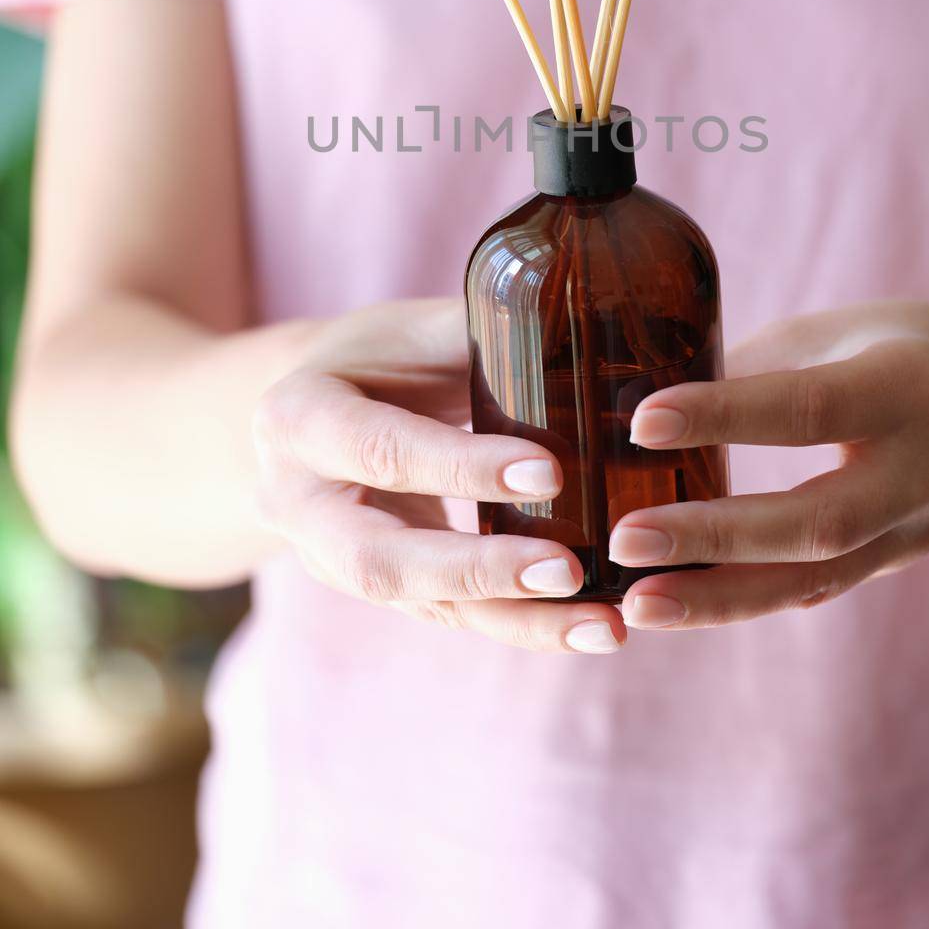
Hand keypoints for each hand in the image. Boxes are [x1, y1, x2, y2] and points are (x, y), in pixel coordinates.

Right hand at [253, 298, 624, 653]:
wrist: (312, 413)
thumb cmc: (374, 357)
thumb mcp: (411, 331)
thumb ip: (481, 339)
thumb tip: (583, 342)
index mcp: (298, 418)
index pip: (381, 450)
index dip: (460, 467)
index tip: (548, 473)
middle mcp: (299, 505)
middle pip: (380, 559)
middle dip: (478, 569)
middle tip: (567, 571)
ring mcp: (331, 560)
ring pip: (421, 604)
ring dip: (516, 618)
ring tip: (603, 625)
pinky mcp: (380, 590)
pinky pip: (452, 615)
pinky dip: (523, 621)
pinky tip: (588, 624)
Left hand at [612, 302, 928, 630]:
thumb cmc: (904, 348)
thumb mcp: (842, 330)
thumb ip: (756, 363)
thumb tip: (642, 392)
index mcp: (906, 387)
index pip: (810, 407)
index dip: (726, 415)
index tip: (642, 420)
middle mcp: (918, 471)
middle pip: (817, 520)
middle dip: (715, 535)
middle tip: (624, 538)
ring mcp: (910, 531)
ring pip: (814, 579)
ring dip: (717, 597)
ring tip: (636, 600)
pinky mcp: (891, 564)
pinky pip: (812, 590)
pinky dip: (740, 602)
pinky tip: (673, 605)